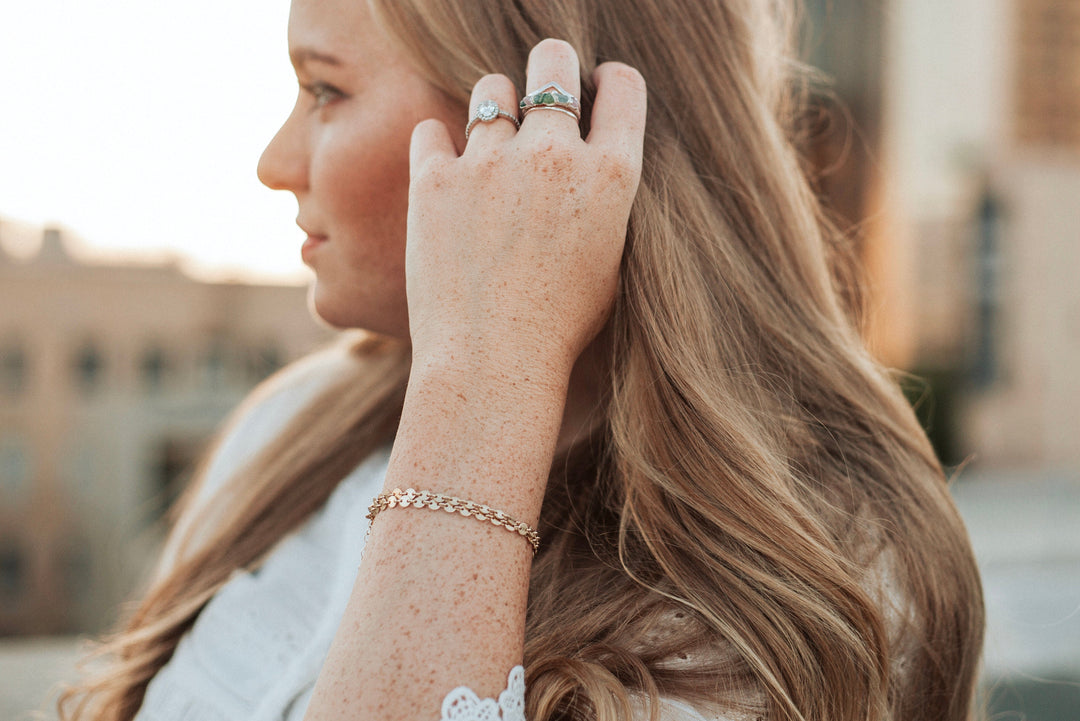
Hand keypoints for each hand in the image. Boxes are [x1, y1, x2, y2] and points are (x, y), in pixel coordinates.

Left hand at [405, 39, 646, 382]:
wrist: (492, 364)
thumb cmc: (560, 326)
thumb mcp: (611, 262)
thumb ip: (604, 199)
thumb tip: (592, 158)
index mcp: (610, 176)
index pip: (623, 85)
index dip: (607, 82)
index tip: (592, 94)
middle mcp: (553, 155)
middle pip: (554, 59)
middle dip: (551, 66)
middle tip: (541, 93)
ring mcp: (490, 163)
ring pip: (491, 88)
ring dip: (494, 108)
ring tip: (491, 147)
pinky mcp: (434, 179)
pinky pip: (431, 129)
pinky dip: (438, 146)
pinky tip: (446, 173)